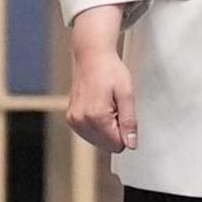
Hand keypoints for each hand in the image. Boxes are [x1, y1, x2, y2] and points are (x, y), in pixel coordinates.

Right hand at [66, 10, 137, 153]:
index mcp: (96, 116)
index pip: (116, 145)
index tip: (124, 113)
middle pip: (106, 145)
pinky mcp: (71, 118)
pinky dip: (97, 125)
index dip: (125, 133)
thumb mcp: (127, 94)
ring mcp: (73, 120)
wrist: (92, 56)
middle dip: (115, 131)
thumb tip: (131, 144)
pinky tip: (100, 108)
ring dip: (106, 128)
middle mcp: (81, 121)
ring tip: (108, 106)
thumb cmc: (110, 70)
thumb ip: (129, 121)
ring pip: (97, 141)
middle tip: (116, 107)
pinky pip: (89, 133)